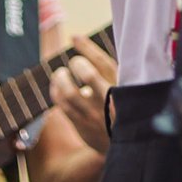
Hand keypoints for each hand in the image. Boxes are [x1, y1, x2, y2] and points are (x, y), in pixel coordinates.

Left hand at [48, 35, 117, 154]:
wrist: (125, 144)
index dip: (87, 47)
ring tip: (61, 74)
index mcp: (123, 88)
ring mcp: (95, 115)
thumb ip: (103, 67)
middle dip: (77, 64)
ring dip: (60, 78)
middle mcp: (110, 102)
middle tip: (74, 63)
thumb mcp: (122, 86)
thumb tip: (76, 38)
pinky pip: (62, 106)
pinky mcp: (82, 126)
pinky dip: (56, 92)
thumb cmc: (120, 105)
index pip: (103, 63)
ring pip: (69, 92)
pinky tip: (57, 87)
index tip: (74, 37)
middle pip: (89, 75)